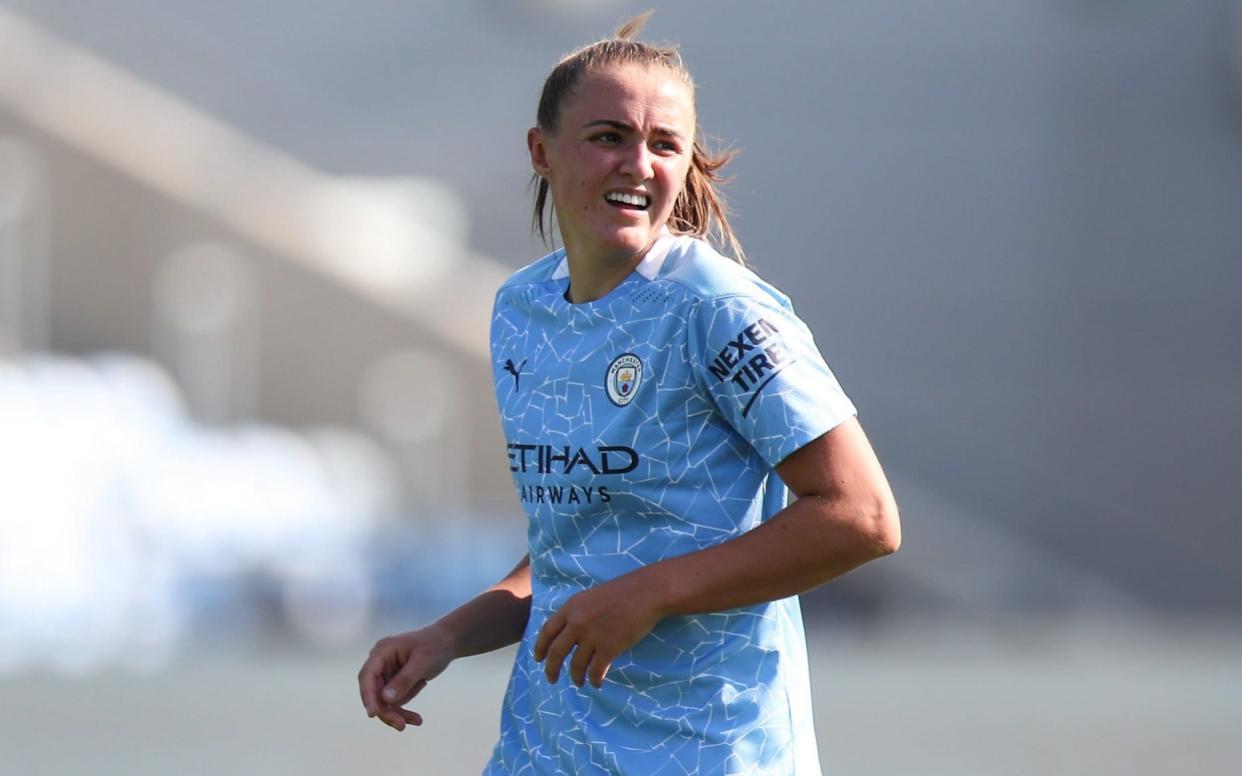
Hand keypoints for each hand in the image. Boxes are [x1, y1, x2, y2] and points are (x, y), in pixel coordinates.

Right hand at [358, 626, 454, 730]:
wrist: (446, 642)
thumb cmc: (435, 646)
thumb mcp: (423, 662)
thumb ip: (404, 680)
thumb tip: (385, 699)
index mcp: (382, 651)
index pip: (367, 675)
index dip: (367, 695)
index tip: (373, 714)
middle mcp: (380, 662)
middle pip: (374, 692)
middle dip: (386, 710)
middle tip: (401, 726)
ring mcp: (386, 673)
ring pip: (384, 701)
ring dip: (398, 713)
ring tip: (418, 720)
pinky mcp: (393, 682)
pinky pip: (394, 702)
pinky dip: (404, 711)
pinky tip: (417, 719)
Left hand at [534, 574, 663, 688]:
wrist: (647, 593)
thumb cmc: (624, 592)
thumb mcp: (592, 597)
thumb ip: (578, 612)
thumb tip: (569, 632)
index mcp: (571, 607)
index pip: (547, 631)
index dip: (540, 647)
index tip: (538, 659)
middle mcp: (577, 622)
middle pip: (556, 652)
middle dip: (551, 669)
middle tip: (551, 679)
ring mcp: (592, 636)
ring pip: (576, 665)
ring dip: (576, 677)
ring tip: (579, 683)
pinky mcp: (609, 648)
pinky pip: (596, 671)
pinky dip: (594, 680)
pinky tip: (597, 684)